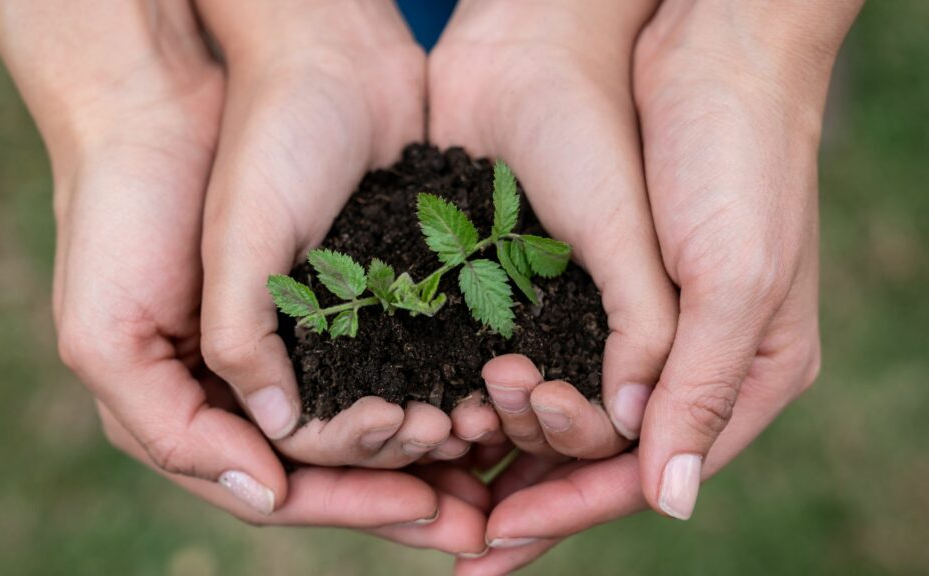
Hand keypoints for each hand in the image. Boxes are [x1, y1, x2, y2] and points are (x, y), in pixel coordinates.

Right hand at [0, 0, 487, 555]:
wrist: (179, 87)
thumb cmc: (129, 201)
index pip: (274, 484)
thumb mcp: (117, 319)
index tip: (423, 509)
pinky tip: (479, 400)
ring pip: (367, 418)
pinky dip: (431, 385)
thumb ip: (182, 413)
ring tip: (487, 452)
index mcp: (183, 405)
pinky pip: (387, 358)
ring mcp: (290, 338)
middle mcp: (239, 383)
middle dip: (401, 491)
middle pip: (332, 467)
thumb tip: (269, 486)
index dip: (350, 504)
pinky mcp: (333, 292)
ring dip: (426, 447)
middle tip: (474, 514)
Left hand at [455, 2, 862, 572]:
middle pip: (595, 448)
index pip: (645, 468)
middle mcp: (681, 352)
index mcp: (741, 368)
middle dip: (530, 463)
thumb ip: (698, 383)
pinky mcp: (579, 274)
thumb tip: (667, 499)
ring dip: (503, 421)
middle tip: (470, 446)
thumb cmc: (734, 155)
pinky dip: (490, 374)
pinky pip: (532, 347)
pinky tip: (443, 392)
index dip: (568, 509)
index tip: (495, 542)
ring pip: (556, 401)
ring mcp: (625, 314)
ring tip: (449, 422)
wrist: (687, 42)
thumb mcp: (734, 278)